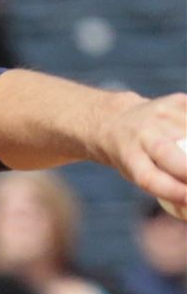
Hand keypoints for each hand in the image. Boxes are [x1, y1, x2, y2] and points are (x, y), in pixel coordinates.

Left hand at [96, 93, 186, 212]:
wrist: (117, 120)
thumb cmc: (136, 158)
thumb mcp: (139, 174)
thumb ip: (167, 189)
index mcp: (129, 157)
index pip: (150, 178)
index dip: (174, 191)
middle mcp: (141, 134)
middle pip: (166, 153)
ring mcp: (159, 115)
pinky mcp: (176, 101)